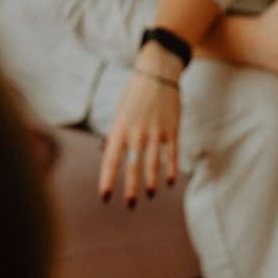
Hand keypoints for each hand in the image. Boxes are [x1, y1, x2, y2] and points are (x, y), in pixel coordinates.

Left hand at [98, 42, 181, 205]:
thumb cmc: (135, 96)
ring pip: (153, 164)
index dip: (107, 180)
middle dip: (131, 188)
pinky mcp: (173, 130)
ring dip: (151, 183)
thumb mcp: (120, 114)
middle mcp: (137, 132)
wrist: (157, 72)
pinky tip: (169, 183)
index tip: (104, 197)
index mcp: (120, 129)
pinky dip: (171, 170)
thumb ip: (116, 137)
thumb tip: (107, 157)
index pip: (110, 160)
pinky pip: (172, 155)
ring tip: (149, 195)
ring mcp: (157, 132)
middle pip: (133, 166)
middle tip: (129, 205)